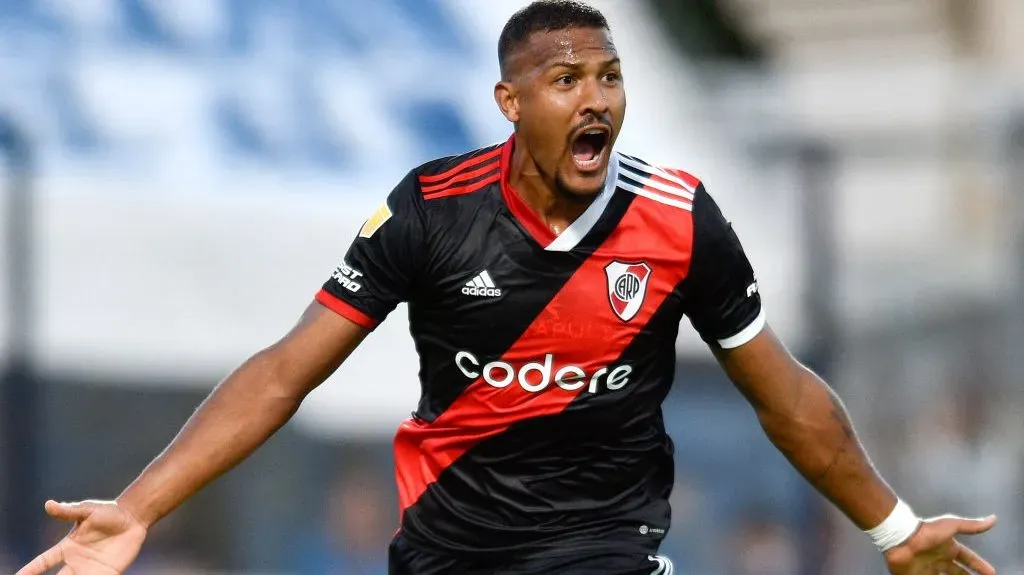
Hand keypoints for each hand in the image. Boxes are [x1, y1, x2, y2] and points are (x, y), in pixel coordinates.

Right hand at [16, 499, 148, 574]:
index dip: (31, 569)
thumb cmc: (109, 512)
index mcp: (68, 547)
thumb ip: (68, 511)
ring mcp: (91, 569)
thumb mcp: (87, 510)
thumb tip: (48, 504)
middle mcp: (77, 561)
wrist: (134, 518)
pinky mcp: (108, 573)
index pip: (44, 561)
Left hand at [884, 514, 996, 574]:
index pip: (968, 559)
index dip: (979, 566)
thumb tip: (994, 519)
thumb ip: (971, 526)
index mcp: (948, 548)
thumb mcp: (952, 526)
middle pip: (958, 572)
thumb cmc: (927, 531)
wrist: (901, 537)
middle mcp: (939, 559)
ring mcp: (928, 568)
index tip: (992, 573)